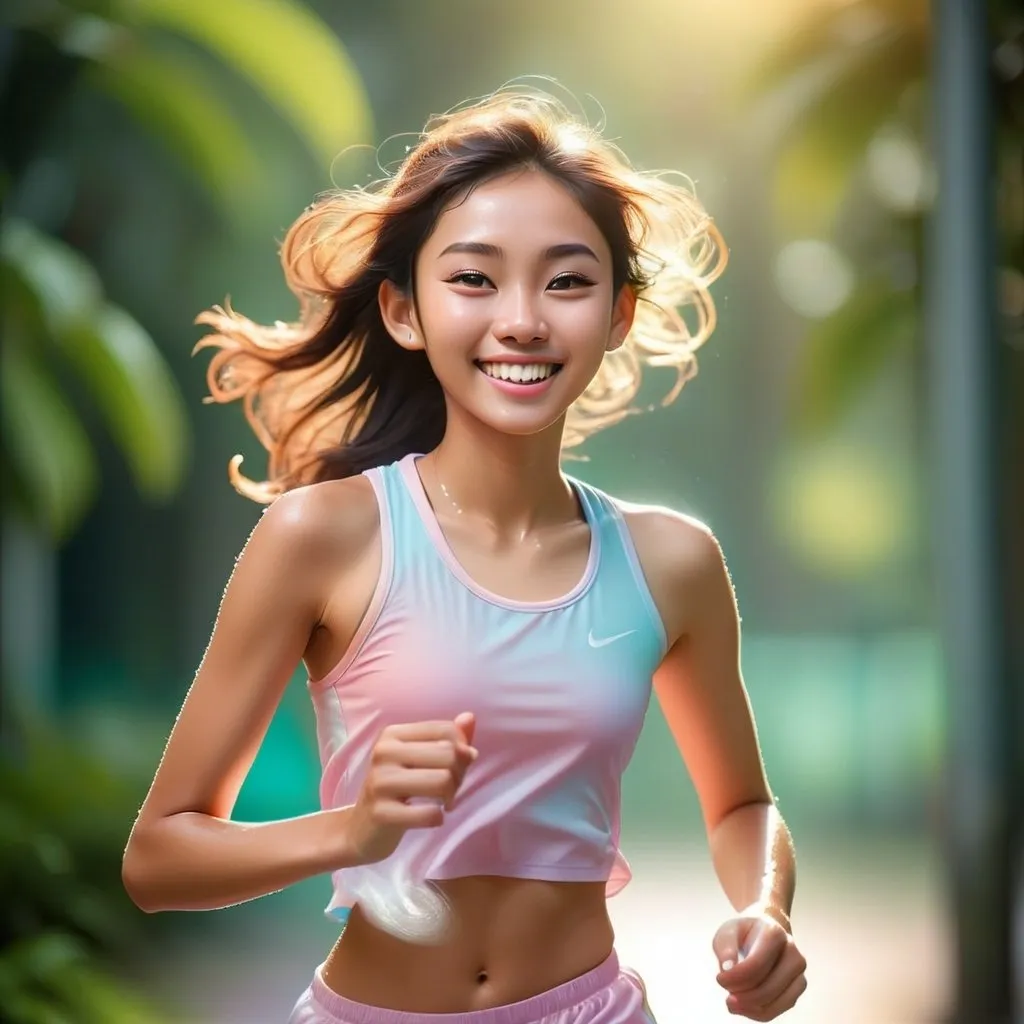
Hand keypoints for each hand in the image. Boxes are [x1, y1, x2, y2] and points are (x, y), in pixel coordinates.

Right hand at [348, 712, 476, 864]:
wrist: (363, 828)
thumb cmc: (398, 789)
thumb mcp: (421, 759)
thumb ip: (448, 738)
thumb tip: (469, 718)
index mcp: (393, 734)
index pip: (447, 731)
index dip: (462, 750)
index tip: (453, 768)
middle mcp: (384, 752)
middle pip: (449, 754)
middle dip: (458, 775)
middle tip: (448, 789)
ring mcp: (380, 782)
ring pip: (443, 781)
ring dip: (451, 797)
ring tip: (441, 802)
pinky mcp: (381, 813)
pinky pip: (430, 813)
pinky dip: (438, 818)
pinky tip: (430, 818)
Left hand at [712, 904, 806, 1019]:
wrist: (764, 933)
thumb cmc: (744, 933)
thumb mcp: (728, 931)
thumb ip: (725, 947)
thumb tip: (727, 969)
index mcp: (774, 933)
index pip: (756, 964)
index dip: (736, 977)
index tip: (719, 978)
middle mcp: (792, 952)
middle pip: (768, 987)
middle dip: (743, 995)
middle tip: (726, 994)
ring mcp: (799, 971)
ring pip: (776, 1001)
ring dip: (751, 1007)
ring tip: (732, 1003)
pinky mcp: (798, 986)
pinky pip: (780, 1008)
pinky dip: (759, 1012)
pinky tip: (743, 1007)